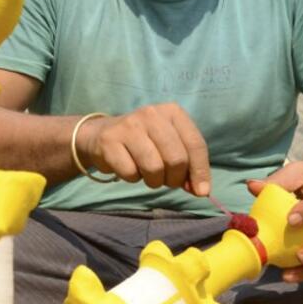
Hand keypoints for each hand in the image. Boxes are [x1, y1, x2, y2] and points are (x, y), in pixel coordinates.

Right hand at [75, 103, 210, 194]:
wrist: (102, 134)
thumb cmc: (145, 142)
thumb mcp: (170, 146)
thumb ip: (188, 165)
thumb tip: (201, 190)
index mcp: (172, 112)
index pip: (195, 144)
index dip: (200, 171)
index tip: (201, 192)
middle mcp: (152, 114)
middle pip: (177, 159)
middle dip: (174, 179)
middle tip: (166, 180)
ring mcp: (129, 125)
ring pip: (154, 168)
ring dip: (154, 181)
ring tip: (148, 175)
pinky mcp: (110, 140)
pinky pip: (130, 173)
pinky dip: (132, 178)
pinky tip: (129, 167)